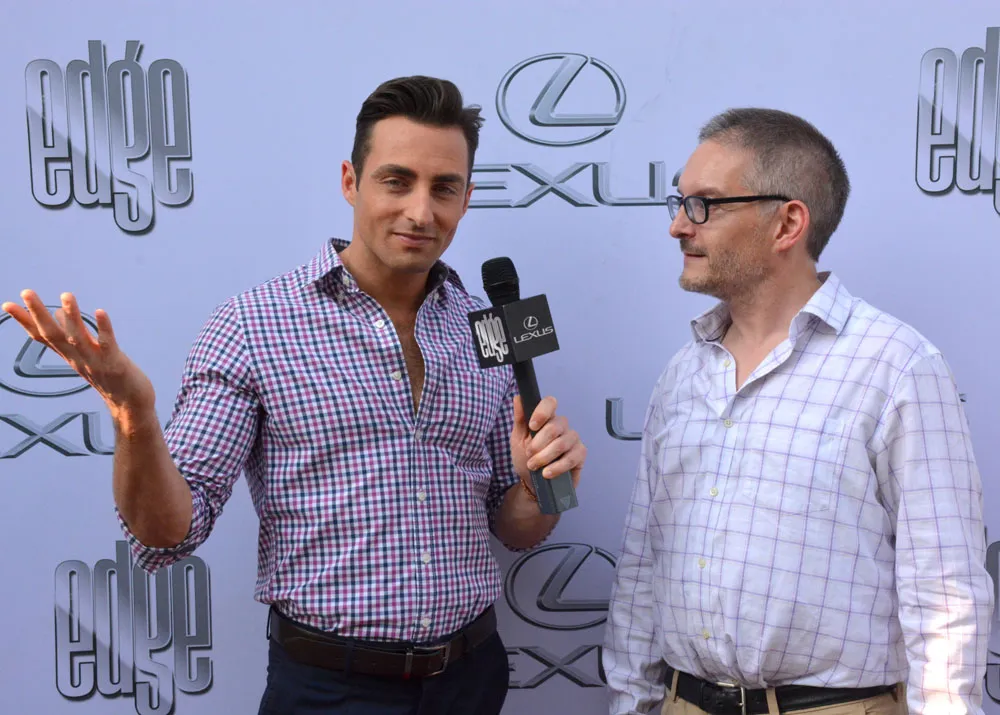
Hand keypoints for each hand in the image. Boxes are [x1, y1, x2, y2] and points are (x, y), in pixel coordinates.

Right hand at [1, 290, 154, 417]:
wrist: (130, 405)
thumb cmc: (109, 377)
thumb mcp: (85, 354)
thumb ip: (72, 335)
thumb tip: (58, 314)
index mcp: (69, 355)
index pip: (42, 336)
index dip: (25, 321)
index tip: (7, 304)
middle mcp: (77, 358)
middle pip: (53, 335)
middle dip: (39, 314)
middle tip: (26, 292)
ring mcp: (95, 362)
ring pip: (78, 338)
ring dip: (72, 317)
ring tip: (66, 295)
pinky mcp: (115, 364)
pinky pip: (108, 344)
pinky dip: (104, 328)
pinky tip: (100, 311)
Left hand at [510, 395, 585, 487]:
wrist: (533, 484)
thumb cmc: (525, 458)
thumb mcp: (517, 440)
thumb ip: (520, 420)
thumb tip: (518, 398)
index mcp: (546, 418)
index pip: (550, 403)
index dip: (542, 412)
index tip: (532, 426)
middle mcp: (562, 426)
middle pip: (555, 426)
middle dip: (539, 443)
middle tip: (529, 454)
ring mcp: (573, 439)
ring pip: (562, 443)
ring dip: (545, 456)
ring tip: (534, 466)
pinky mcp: (580, 454)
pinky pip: (572, 457)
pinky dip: (557, 467)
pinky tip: (547, 473)